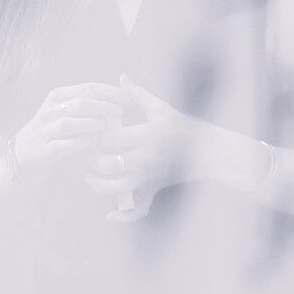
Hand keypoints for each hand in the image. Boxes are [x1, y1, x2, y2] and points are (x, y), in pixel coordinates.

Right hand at [12, 83, 127, 184]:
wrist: (24, 153)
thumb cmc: (54, 129)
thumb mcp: (66, 109)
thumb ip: (88, 100)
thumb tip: (121, 91)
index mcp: (57, 96)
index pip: (88, 88)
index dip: (110, 92)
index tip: (127, 97)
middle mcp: (50, 110)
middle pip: (80, 103)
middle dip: (104, 106)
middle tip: (120, 112)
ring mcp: (45, 131)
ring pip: (70, 123)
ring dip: (93, 124)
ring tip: (109, 127)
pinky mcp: (44, 150)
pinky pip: (62, 146)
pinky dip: (78, 144)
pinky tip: (92, 143)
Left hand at [85, 74, 202, 222]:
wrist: (209, 150)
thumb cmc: (184, 126)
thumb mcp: (161, 108)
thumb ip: (138, 94)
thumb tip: (121, 77)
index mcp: (145, 135)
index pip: (108, 138)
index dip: (92, 136)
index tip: (86, 132)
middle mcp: (145, 158)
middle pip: (106, 164)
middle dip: (91, 160)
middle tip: (84, 153)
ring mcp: (150, 176)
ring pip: (116, 188)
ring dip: (99, 185)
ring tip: (90, 177)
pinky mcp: (155, 188)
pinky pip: (139, 208)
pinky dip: (124, 216)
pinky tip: (110, 214)